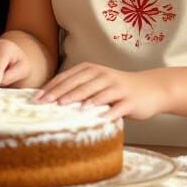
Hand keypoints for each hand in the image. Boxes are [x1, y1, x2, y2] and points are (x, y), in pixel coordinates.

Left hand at [34, 63, 165, 121]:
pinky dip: (104, 110)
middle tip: (43, 103)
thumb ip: (79, 88)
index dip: (51, 87)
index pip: (67, 78)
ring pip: (94, 92)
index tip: (36, 98)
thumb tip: (52, 100)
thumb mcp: (97, 84)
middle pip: (77, 83)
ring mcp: (116, 87)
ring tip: (63, 105)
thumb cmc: (118, 89)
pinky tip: (94, 115)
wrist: (151, 89)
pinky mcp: (129, 100)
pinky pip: (115, 106)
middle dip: (59, 93)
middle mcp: (102, 75)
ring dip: (78, 98)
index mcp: (91, 70)